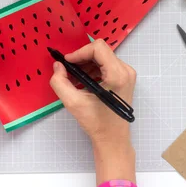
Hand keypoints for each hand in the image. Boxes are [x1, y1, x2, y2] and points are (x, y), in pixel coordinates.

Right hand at [50, 39, 136, 184]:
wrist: (113, 138)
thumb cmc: (96, 123)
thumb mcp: (73, 103)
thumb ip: (60, 82)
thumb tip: (58, 66)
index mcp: (117, 75)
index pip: (98, 48)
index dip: (79, 52)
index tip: (67, 62)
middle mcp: (126, 71)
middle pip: (101, 51)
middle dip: (82, 58)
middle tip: (68, 70)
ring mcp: (127, 74)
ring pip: (103, 57)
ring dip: (86, 64)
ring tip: (75, 79)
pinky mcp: (125, 78)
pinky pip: (107, 65)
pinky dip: (93, 70)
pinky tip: (84, 82)